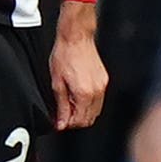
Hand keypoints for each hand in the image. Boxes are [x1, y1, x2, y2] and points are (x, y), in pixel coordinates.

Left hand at [49, 3, 105, 129]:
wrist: (76, 37)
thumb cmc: (65, 54)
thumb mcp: (57, 82)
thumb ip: (61, 105)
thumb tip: (61, 122)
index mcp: (84, 93)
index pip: (80, 121)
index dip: (67, 124)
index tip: (59, 122)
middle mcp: (97, 91)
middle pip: (90, 118)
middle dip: (76, 120)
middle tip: (63, 115)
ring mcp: (102, 85)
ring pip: (95, 110)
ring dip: (82, 112)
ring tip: (69, 104)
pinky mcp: (104, 79)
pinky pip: (98, 99)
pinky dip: (88, 102)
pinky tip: (77, 95)